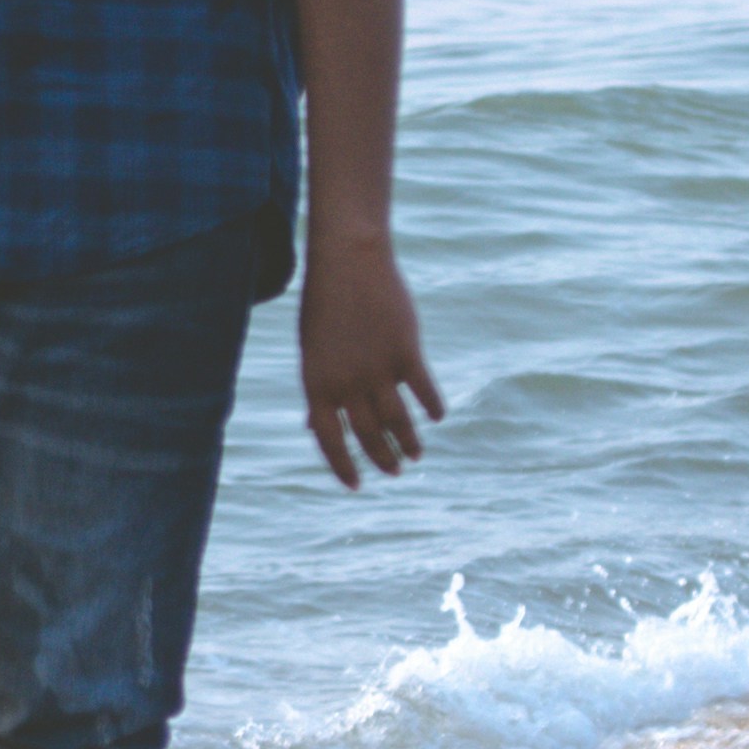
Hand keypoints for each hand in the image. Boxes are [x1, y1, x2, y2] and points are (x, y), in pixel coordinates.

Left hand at [300, 225, 441, 487]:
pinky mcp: (407, 352)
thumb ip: (318, 391)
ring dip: (408, 442)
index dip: (343, 467)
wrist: (348, 262)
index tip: (357, 486)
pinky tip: (436, 417)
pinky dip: (431, 407)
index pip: (329, 441)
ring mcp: (378, 369)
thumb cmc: (324, 306)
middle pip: (368, 435)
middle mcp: (347, 384)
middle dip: (382, 458)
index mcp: (317, 385)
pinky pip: (423, 391)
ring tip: (415, 456)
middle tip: (394, 471)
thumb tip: (312, 427)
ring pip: (398, 420)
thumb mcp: (312, 351)